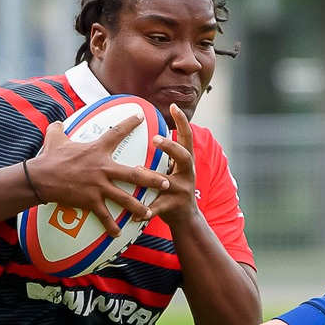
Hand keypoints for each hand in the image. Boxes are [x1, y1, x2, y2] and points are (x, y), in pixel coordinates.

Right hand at [24, 114, 172, 235]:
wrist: (40, 178)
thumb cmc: (49, 157)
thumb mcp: (54, 138)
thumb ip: (59, 129)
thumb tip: (58, 122)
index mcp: (97, 150)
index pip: (117, 132)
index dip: (129, 123)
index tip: (140, 117)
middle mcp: (103, 168)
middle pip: (134, 175)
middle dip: (152, 179)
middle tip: (166, 182)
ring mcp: (98, 186)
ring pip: (124, 198)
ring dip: (138, 207)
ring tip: (149, 213)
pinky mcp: (90, 201)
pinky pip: (104, 216)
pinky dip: (111, 226)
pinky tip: (118, 234)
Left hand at [146, 104, 201, 229]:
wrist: (186, 219)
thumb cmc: (172, 189)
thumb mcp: (171, 169)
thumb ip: (163, 155)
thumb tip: (148, 133)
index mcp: (185, 162)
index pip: (186, 137)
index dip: (182, 122)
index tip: (174, 106)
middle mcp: (187, 173)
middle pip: (184, 156)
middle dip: (171, 146)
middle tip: (155, 139)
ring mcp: (182, 190)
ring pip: (168, 181)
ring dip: (153, 175)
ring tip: (136, 170)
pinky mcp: (175, 206)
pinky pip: (158, 207)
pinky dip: (147, 210)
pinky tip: (136, 212)